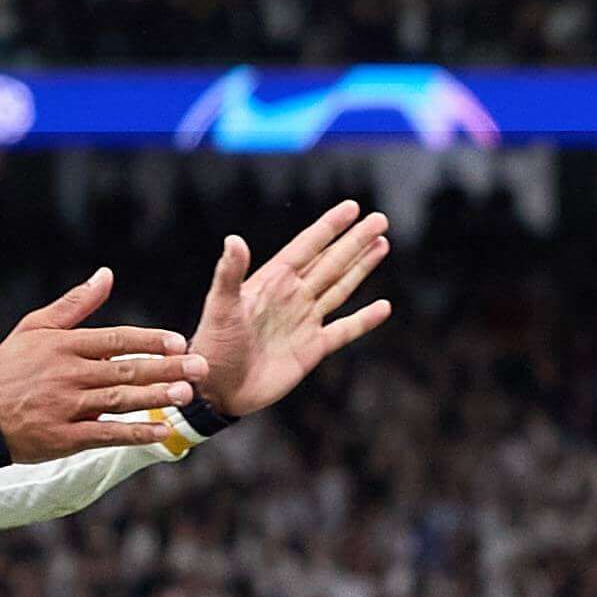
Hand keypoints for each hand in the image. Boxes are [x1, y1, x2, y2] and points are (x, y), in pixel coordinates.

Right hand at [0, 272, 205, 462]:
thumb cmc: (9, 366)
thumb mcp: (35, 327)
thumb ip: (75, 303)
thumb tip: (107, 274)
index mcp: (64, 345)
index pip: (116, 339)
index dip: (150, 340)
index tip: (180, 340)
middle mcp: (68, 375)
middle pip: (126, 369)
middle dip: (167, 368)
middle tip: (200, 366)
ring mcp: (67, 407)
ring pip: (120, 399)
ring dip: (157, 398)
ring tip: (188, 395)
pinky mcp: (65, 437)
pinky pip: (107, 434)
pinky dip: (135, 433)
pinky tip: (162, 432)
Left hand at [191, 199, 395, 419]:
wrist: (218, 389)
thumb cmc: (213, 346)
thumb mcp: (220, 306)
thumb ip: (230, 273)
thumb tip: (234, 239)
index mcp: (272, 281)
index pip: (307, 247)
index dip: (329, 227)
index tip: (352, 207)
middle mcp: (292, 296)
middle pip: (331, 262)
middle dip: (355, 241)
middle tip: (380, 219)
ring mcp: (304, 321)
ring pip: (340, 287)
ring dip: (362, 267)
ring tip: (382, 244)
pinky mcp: (312, 349)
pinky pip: (343, 331)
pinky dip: (364, 320)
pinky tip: (383, 307)